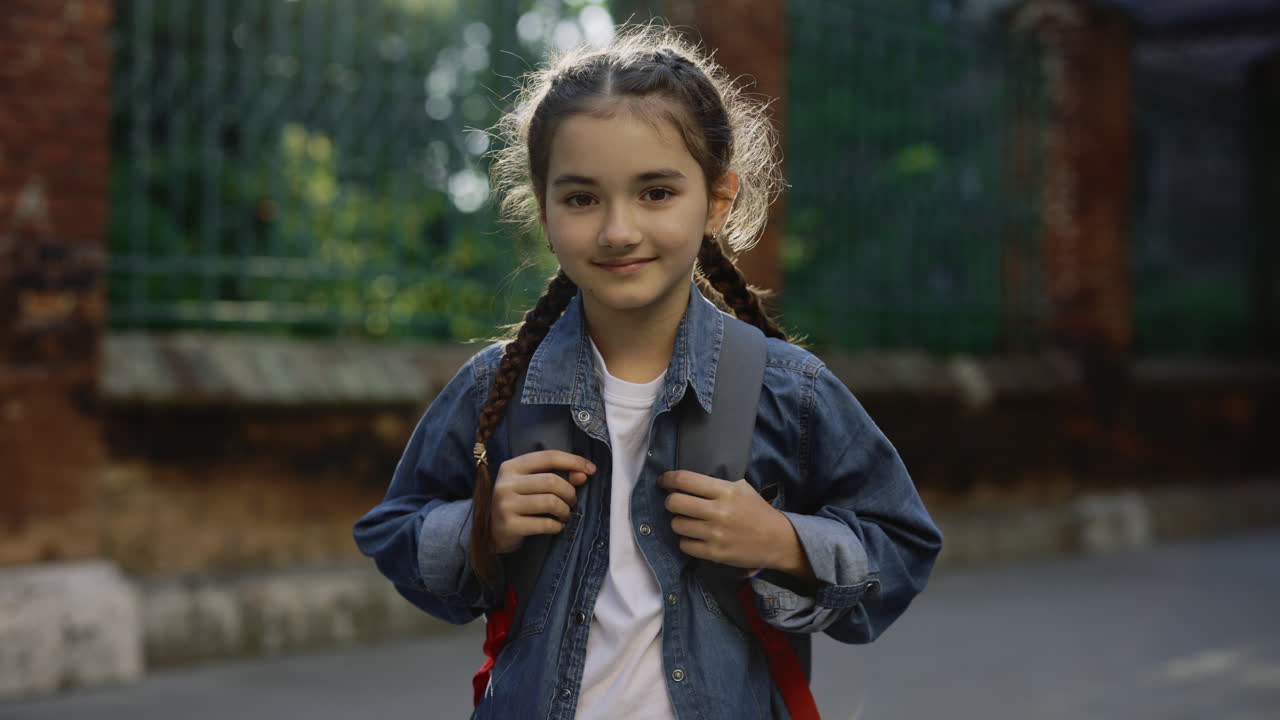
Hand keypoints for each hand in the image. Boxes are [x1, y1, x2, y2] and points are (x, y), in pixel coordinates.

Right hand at [491, 450, 595, 553]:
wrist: (490, 532)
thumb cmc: (517, 504)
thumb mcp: (533, 486)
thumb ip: (558, 477)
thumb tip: (583, 474)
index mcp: (511, 467)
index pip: (548, 457)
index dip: (574, 461)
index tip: (591, 470)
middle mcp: (506, 483)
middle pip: (551, 481)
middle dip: (569, 492)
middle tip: (572, 501)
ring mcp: (505, 504)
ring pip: (550, 502)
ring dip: (565, 510)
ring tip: (564, 514)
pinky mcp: (509, 525)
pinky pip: (544, 524)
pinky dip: (557, 526)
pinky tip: (556, 526)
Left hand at [659, 471, 794, 571]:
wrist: (777, 540)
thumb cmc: (756, 511)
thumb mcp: (741, 488)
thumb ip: (715, 483)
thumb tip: (682, 481)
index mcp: (725, 490)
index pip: (684, 480)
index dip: (668, 479)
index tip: (663, 481)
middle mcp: (718, 511)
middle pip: (674, 502)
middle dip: (670, 501)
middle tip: (675, 502)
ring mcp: (716, 534)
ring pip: (676, 524)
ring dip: (678, 522)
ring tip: (688, 521)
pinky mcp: (715, 553)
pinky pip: (684, 545)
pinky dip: (687, 541)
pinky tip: (695, 537)